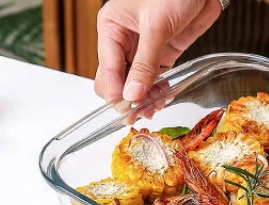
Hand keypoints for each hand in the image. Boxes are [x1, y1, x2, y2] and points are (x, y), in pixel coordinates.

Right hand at [95, 0, 222, 102]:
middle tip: (138, 114)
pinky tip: (162, 100)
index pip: (106, 71)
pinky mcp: (162, 56)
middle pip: (116, 82)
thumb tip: (132, 95)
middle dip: (126, 100)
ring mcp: (143, 51)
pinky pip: (153, 82)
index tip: (127, 109)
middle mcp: (123, 41)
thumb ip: (145, 63)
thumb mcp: (156, 26)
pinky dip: (157, 93)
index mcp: (111, 28)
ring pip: (135, 86)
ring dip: (143, 100)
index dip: (116, 93)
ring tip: (153, 110)